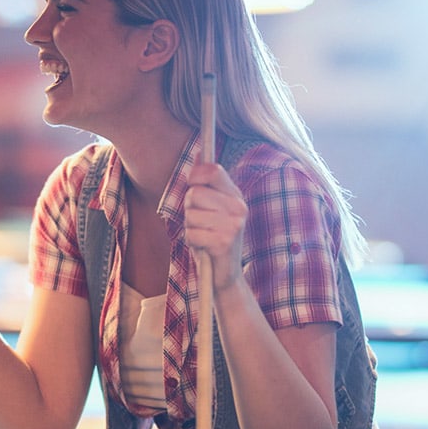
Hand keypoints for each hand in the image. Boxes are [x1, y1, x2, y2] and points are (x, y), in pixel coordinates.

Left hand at [182, 162, 247, 291]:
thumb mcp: (210, 208)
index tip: (191, 185)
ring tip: (203, 236)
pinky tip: (203, 247)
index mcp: (236, 196)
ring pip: (191, 214)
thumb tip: (200, 153)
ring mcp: (234, 224)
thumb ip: (206, 182)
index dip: (195, 175)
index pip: (213, 170)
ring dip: (190, 228)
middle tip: (200, 223)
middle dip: (189, 209)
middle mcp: (239, 207)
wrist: (225, 275)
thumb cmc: (213, 239)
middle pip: (195, 194)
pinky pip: (192, 233)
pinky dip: (192, 242)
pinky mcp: (225, 241)